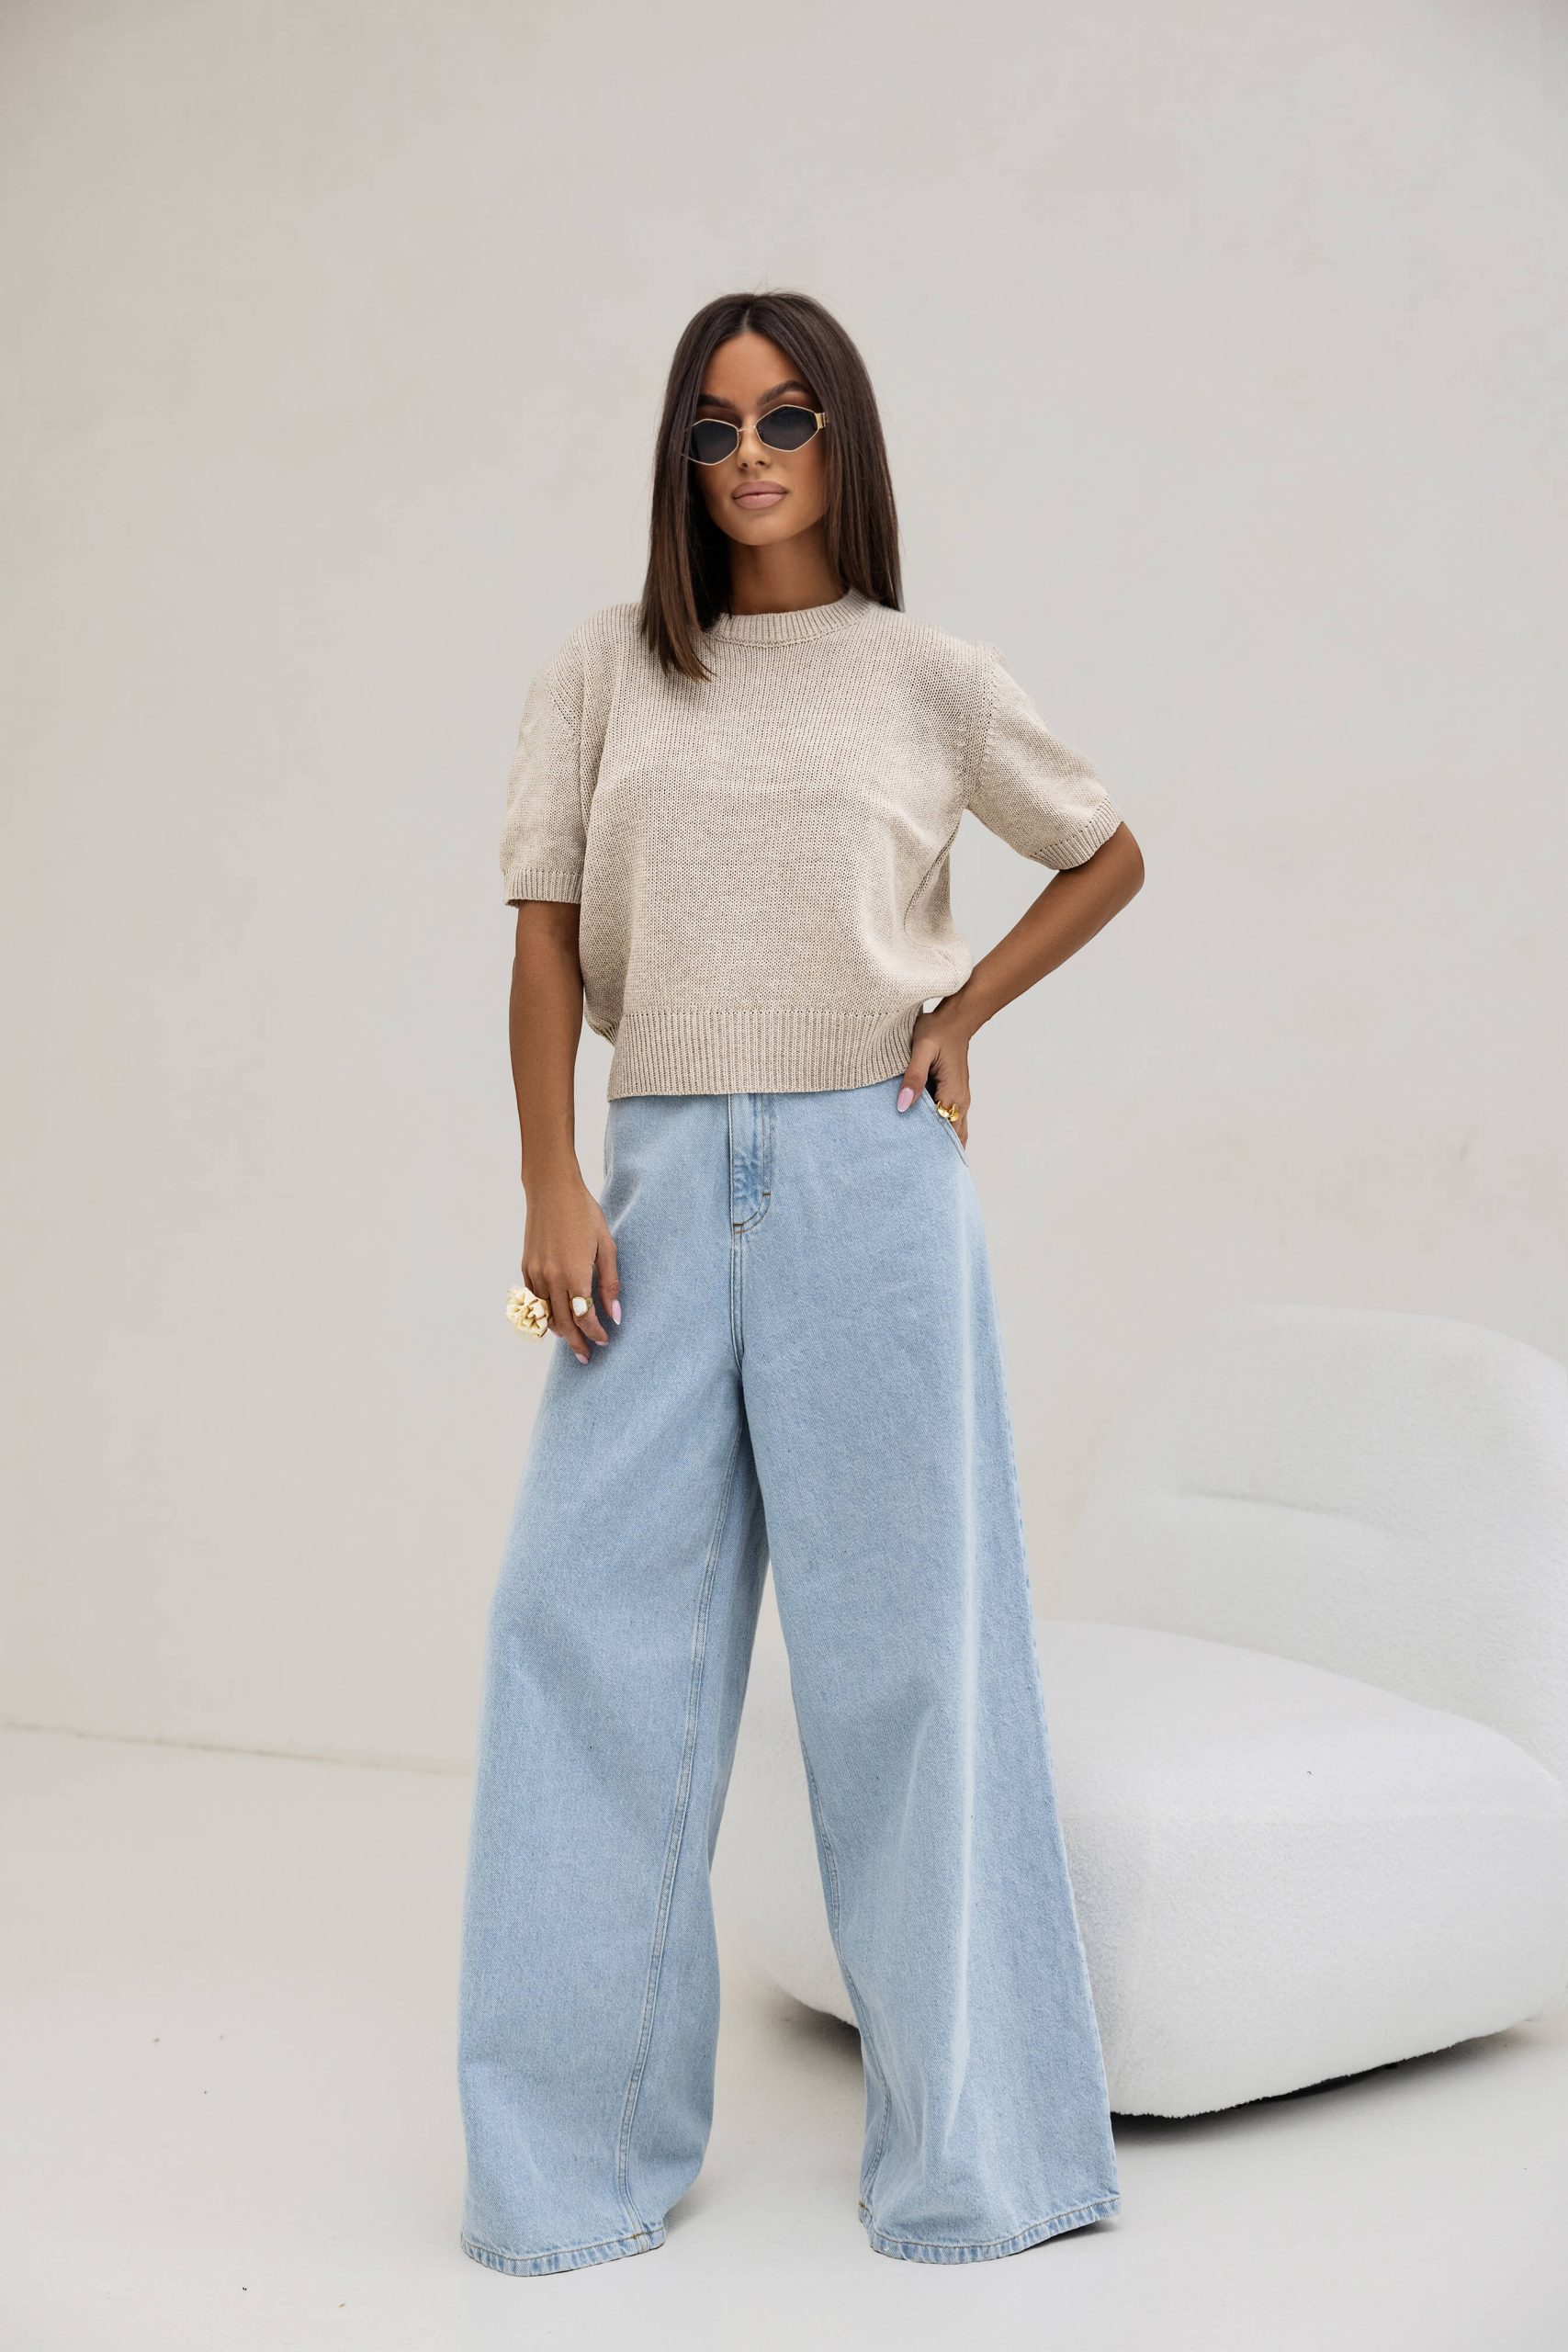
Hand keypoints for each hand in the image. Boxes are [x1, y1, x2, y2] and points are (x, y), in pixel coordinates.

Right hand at [520, 1171, 620, 1362]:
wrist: (551, 1190)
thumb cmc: (584, 1214)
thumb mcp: (606, 1246)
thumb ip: (610, 1283)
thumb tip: (615, 1315)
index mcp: (575, 1272)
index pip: (585, 1317)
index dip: (595, 1333)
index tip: (604, 1340)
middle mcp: (552, 1277)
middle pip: (564, 1323)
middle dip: (577, 1343)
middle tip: (586, 1357)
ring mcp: (535, 1273)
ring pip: (546, 1315)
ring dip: (560, 1332)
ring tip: (573, 1341)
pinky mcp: (526, 1267)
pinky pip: (535, 1300)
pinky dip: (545, 1314)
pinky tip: (556, 1319)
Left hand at [895, 1005, 970, 1148]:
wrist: (955, 1019)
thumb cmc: (936, 1031)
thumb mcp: (921, 1050)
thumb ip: (913, 1077)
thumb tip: (902, 1105)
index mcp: (953, 1094)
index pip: (943, 1132)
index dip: (928, 1146)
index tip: (911, 1161)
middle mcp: (961, 1101)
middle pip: (951, 1137)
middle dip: (935, 1151)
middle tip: (913, 1169)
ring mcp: (960, 1099)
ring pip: (954, 1132)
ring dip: (939, 1144)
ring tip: (920, 1160)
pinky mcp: (955, 1095)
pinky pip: (951, 1121)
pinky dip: (941, 1132)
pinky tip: (926, 1139)